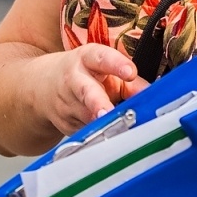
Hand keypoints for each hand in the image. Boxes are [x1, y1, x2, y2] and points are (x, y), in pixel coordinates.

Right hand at [32, 43, 149, 135]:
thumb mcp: (105, 69)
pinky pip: (87, 131)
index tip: (130, 72)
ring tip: (116, 131)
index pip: (100, 58)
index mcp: (87, 59)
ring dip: (103, 125)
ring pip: (87, 118)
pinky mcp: (66, 124)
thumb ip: (129, 83)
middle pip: (86, 91)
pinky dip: (100, 135)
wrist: (43, 86)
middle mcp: (74, 80)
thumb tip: (154, 94)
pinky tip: (109, 138)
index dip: (115, 64)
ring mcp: (67, 104)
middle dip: (97, 102)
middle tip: (107, 112)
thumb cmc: (83, 74)